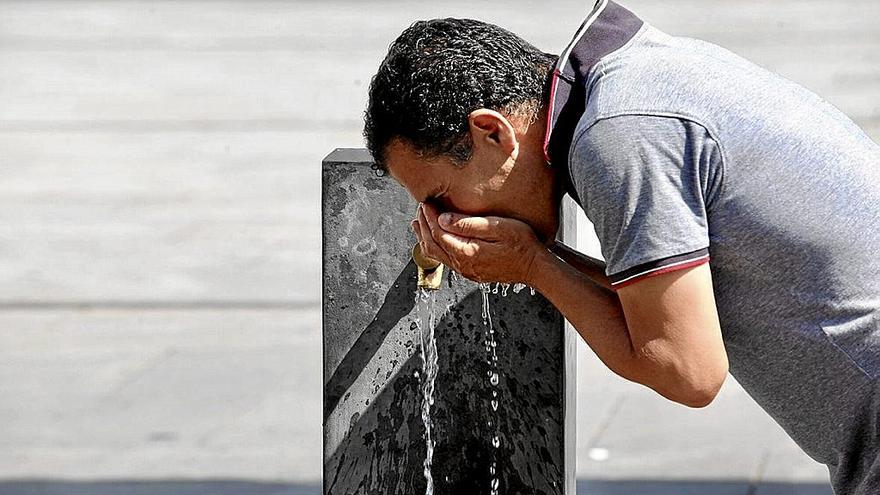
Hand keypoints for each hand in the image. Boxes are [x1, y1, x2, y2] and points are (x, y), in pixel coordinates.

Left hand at [412, 202, 544, 284]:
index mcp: (467, 252)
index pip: (439, 233)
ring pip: (436, 255)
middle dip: (424, 225)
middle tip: (421, 208)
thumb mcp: (498, 227)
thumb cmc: (522, 245)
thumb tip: (443, 219)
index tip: (426, 202)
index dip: (430, 216)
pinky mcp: (471, 271)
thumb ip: (469, 224)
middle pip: (433, 245)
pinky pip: (445, 260)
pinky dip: (435, 247)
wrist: (535, 267)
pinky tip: (436, 239)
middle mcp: (463, 265)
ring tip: (418, 223)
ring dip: (425, 237)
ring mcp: (466, 270)